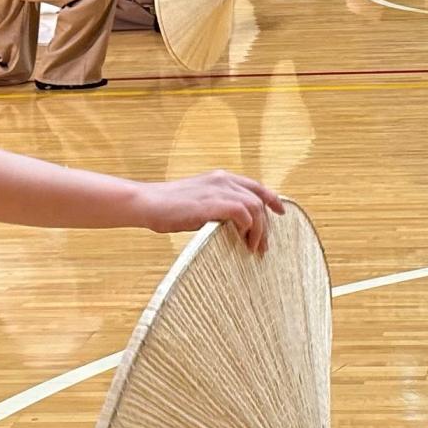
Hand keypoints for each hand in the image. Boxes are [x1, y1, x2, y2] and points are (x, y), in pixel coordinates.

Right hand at [138, 171, 285, 252]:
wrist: (147, 203)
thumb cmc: (168, 208)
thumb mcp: (198, 204)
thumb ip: (217, 209)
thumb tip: (233, 227)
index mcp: (220, 178)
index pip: (255, 186)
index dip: (272, 199)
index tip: (281, 213)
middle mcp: (223, 180)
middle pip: (259, 200)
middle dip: (266, 226)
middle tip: (263, 247)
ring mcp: (218, 189)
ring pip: (255, 207)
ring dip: (259, 230)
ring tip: (254, 249)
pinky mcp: (212, 202)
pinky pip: (242, 213)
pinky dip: (247, 228)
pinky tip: (242, 240)